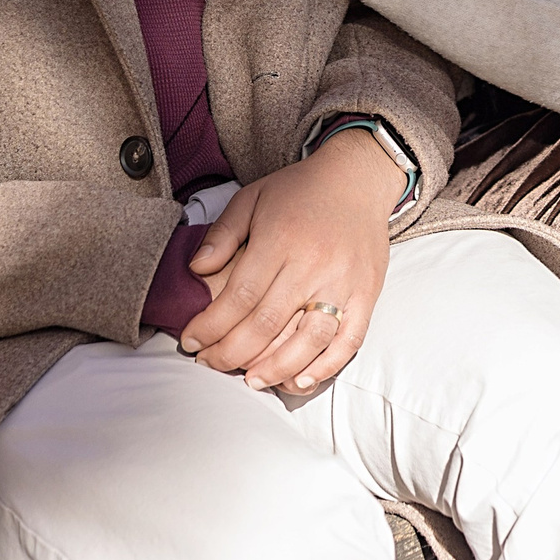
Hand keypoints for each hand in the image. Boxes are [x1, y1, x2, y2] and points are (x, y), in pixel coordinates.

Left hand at [179, 130, 403, 390]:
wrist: (358, 177)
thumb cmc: (300, 190)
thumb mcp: (253, 197)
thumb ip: (223, 234)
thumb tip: (196, 270)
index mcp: (280, 240)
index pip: (239, 296)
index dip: (211, 326)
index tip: (191, 342)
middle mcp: (312, 265)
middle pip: (267, 324)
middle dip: (232, 353)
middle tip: (211, 364)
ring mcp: (343, 283)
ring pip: (308, 340)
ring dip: (276, 368)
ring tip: (251, 381)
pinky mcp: (367, 294)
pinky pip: (349, 340)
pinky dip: (325, 366)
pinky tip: (299, 381)